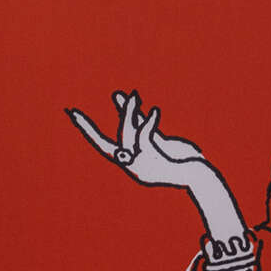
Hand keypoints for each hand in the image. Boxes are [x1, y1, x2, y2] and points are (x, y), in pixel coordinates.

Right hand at [68, 91, 213, 189]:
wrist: (197, 175)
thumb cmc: (179, 158)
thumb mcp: (157, 138)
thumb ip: (140, 123)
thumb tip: (123, 100)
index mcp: (129, 161)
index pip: (102, 144)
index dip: (87, 130)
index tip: (72, 114)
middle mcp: (130, 165)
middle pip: (103, 145)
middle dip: (87, 130)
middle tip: (73, 113)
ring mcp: (141, 164)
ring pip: (127, 136)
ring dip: (130, 114)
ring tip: (134, 95)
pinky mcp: (154, 159)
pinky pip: (146, 138)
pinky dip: (149, 124)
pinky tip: (154, 111)